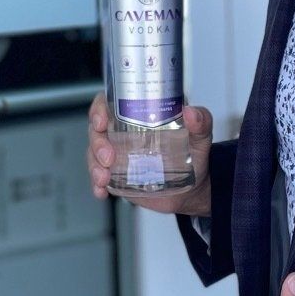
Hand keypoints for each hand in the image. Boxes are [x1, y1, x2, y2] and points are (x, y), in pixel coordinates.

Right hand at [84, 92, 212, 215]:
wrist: (193, 189)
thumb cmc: (194, 155)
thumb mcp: (200, 136)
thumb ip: (200, 122)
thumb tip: (191, 112)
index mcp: (139, 115)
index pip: (110, 103)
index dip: (99, 109)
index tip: (101, 121)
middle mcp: (123, 132)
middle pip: (97, 130)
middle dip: (97, 143)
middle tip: (109, 158)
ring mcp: (118, 154)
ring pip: (94, 154)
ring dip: (94, 165)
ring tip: (104, 178)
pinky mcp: (117, 175)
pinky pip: (99, 178)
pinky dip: (97, 185)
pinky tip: (101, 191)